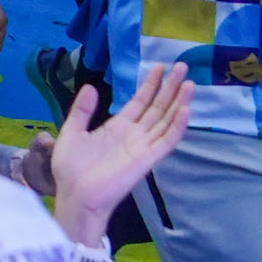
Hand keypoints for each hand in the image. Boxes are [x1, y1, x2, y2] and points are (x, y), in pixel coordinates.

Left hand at [44, 67, 186, 242]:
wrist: (76, 195)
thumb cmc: (71, 169)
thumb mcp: (72, 132)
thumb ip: (82, 110)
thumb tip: (91, 87)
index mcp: (118, 127)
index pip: (140, 102)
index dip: (151, 85)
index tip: (161, 67)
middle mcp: (134, 134)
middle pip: (157, 107)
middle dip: (170, 88)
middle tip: (182, 66)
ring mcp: (143, 146)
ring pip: (166, 120)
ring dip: (178, 102)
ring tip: (189, 83)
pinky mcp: (147, 159)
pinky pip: (167, 141)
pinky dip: (177, 126)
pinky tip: (186, 109)